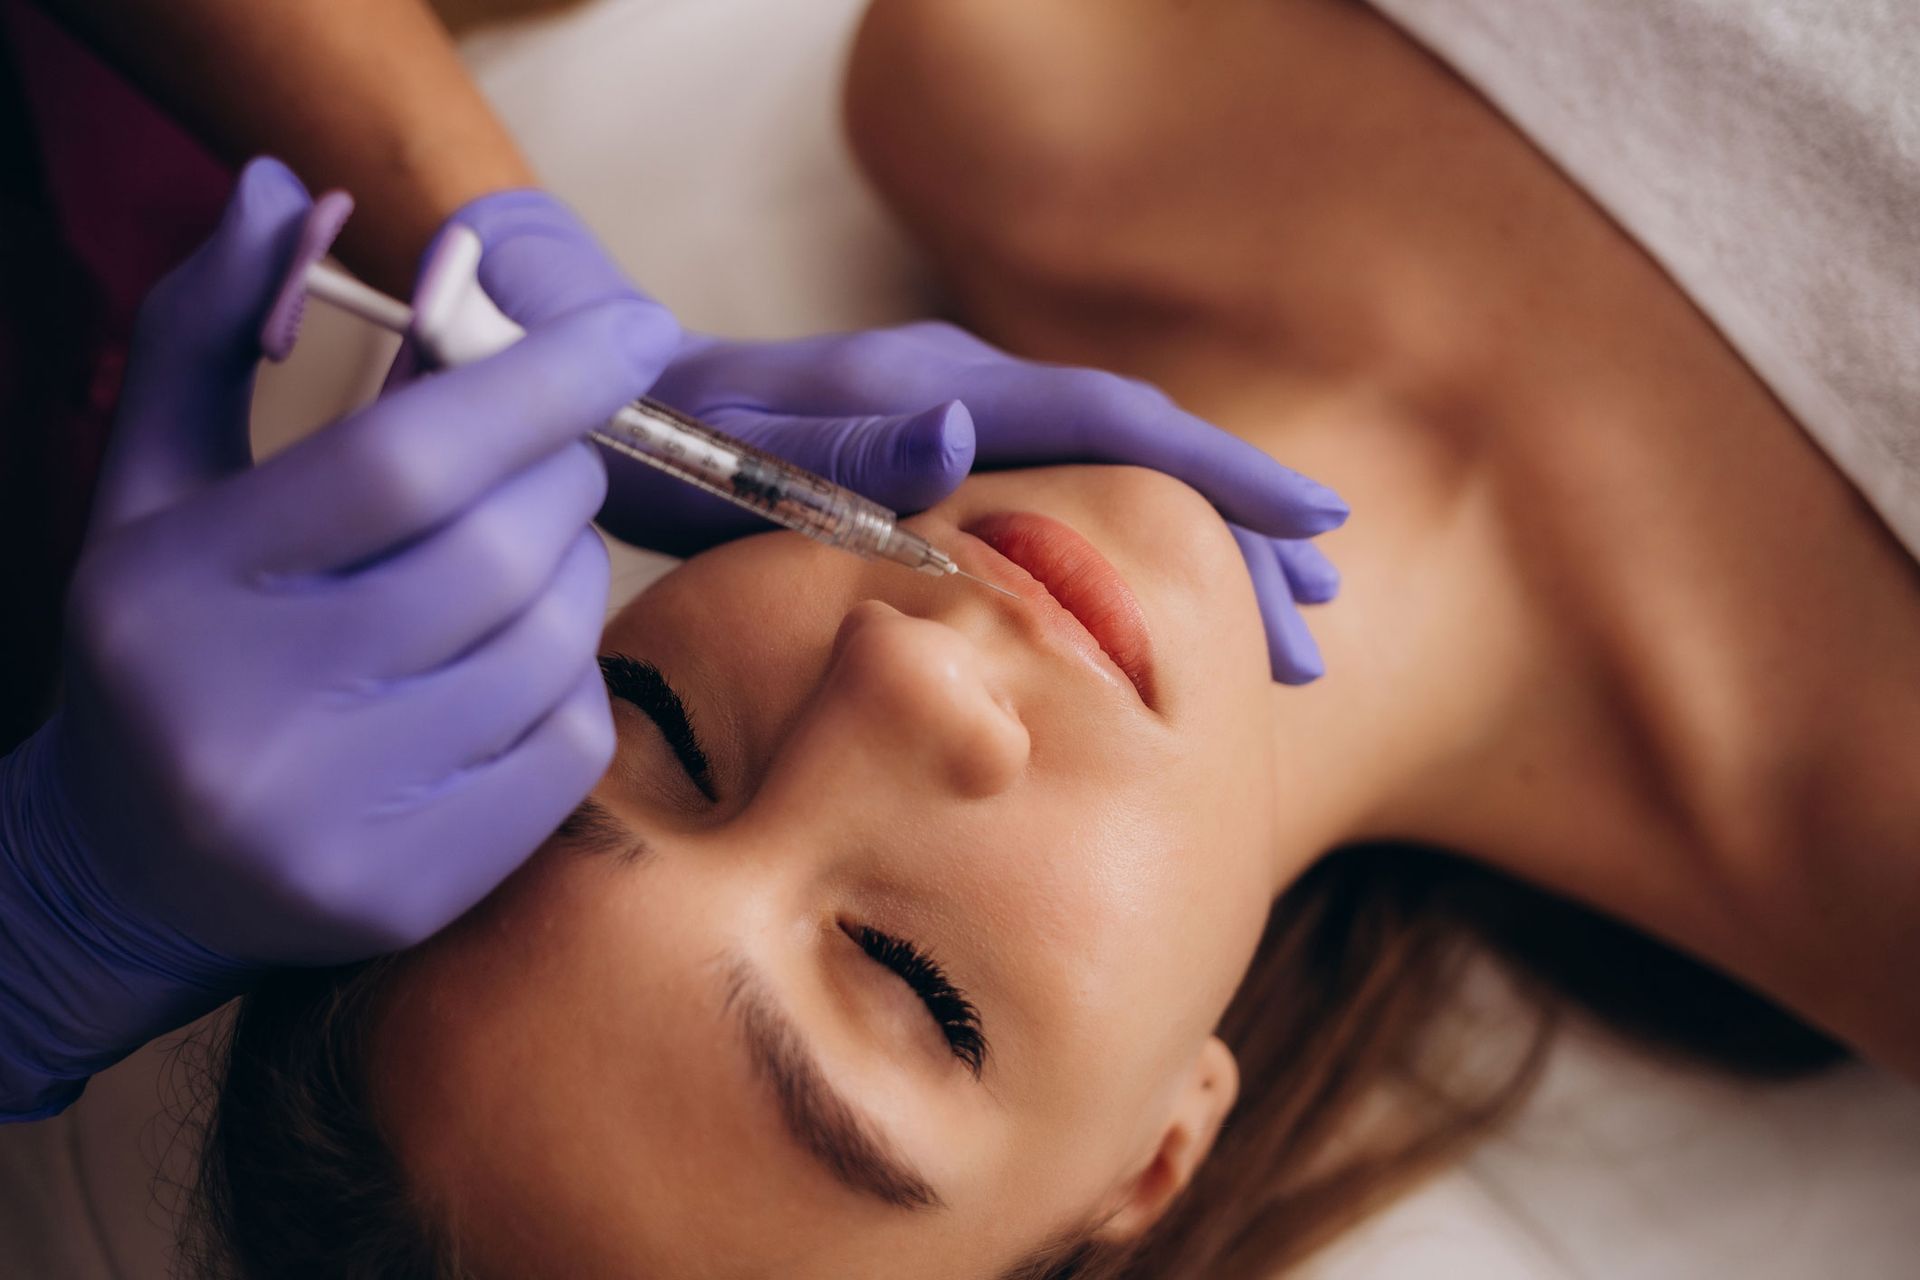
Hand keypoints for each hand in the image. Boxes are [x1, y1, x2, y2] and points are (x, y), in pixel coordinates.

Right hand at [0, 159, 673, 1115]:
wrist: (122, 872)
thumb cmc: (166, 643)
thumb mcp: (153, 482)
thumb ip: (209, 329)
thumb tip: (285, 188)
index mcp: (182, 585)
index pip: (405, 462)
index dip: (540, 383)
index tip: (636, 329)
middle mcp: (249, 711)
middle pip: (500, 554)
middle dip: (561, 483)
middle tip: (548, 468)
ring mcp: (333, 817)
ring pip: (552, 648)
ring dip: (572, 580)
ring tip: (517, 570)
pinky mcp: (408, 892)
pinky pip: (570, 747)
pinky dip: (571, 684)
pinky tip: (508, 672)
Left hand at [634, 326, 1347, 683]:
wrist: (631, 413)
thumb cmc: (678, 448)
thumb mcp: (749, 452)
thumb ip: (853, 444)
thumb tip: (962, 431)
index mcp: (949, 392)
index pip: (1118, 424)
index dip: (1220, 476)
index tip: (1312, 525)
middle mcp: (979, 403)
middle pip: (1144, 468)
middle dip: (1238, 549)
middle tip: (1313, 634)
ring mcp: (971, 439)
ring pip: (1117, 501)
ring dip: (1202, 571)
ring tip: (1283, 644)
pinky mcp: (951, 478)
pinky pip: (1070, 524)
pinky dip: (1131, 574)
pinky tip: (1160, 634)